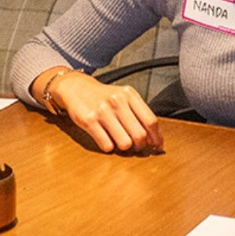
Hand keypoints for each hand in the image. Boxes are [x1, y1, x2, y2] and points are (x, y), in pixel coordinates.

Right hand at [42, 71, 162, 153]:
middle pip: (140, 135)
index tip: (157, 146)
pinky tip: (107, 139)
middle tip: (137, 146)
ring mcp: (103, 111)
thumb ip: (139, 113)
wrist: (77, 88)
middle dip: (141, 146)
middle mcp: (117, 101)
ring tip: (121, 142)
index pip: (151, 121)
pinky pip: (107, 145)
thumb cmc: (103, 96)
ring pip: (125, 143)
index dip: (157, 138)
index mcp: (129, 95)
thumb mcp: (123, 97)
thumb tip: (154, 138)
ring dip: (125, 148)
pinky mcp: (89, 121)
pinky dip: (109, 147)